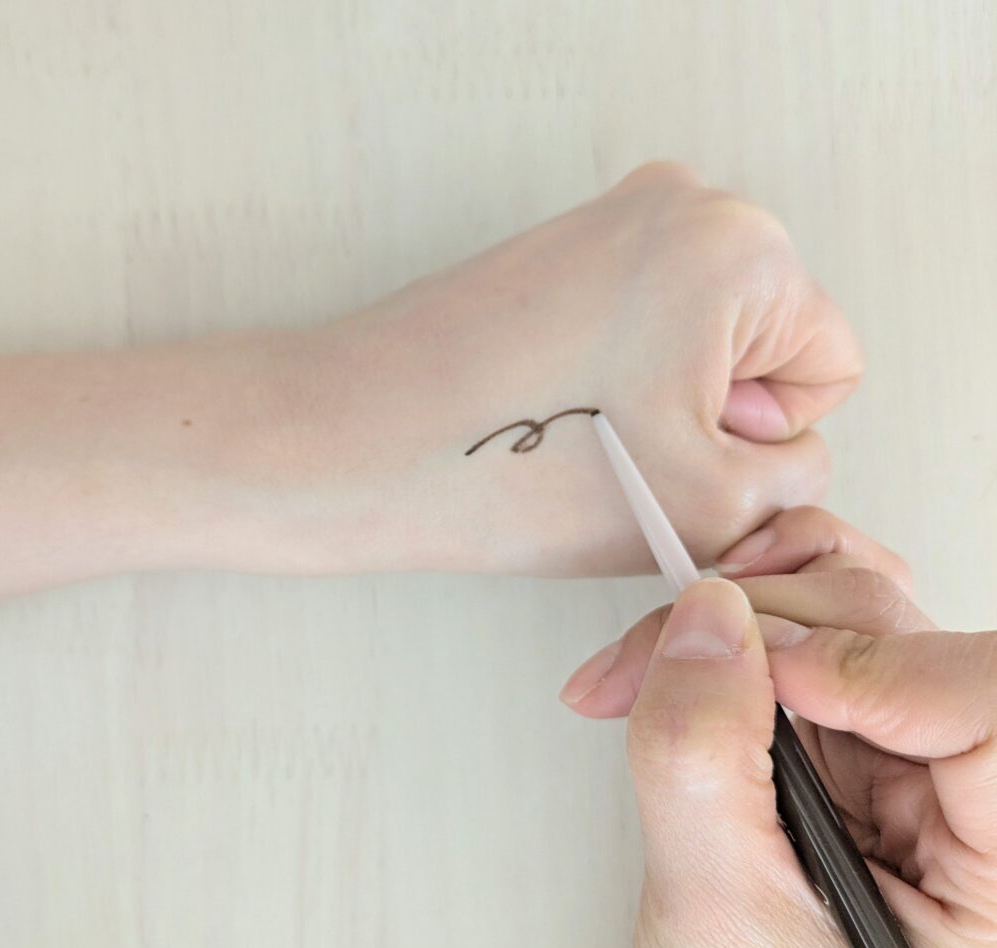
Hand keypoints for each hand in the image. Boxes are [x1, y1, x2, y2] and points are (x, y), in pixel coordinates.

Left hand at [276, 162, 860, 574]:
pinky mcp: (559, 250)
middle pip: (763, 343)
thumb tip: (790, 449)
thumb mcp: (709, 509)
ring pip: (699, 342)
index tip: (681, 452)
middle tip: (630, 452)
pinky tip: (557, 413)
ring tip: (583, 435)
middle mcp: (681, 205)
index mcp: (738, 249)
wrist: (352, 445)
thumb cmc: (506, 473)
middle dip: (716, 413)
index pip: (829, 364)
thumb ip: (796, 478)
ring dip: (666, 402)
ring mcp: (610, 218)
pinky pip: (639, 327)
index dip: (767, 438)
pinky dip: (618, 379)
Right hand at [561, 509, 995, 947]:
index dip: (875, 666)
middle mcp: (969, 804)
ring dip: (748, 611)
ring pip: (857, 614)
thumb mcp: (719, 916)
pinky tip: (706, 636)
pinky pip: (824, 631)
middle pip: (903, 640)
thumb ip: (705, 763)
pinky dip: (757, 613)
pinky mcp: (853, 741)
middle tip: (663, 662)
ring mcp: (910, 764)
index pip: (990, 707)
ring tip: (660, 657)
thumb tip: (708, 622)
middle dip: (766, 628)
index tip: (760, 676)